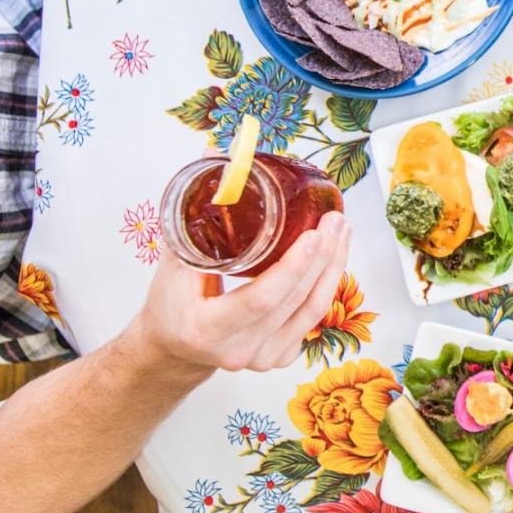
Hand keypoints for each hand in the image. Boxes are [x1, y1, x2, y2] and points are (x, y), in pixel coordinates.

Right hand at [125, 211, 351, 373]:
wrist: (174, 348)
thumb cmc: (170, 304)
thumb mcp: (173, 262)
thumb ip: (193, 212)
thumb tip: (212, 155)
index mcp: (208, 330)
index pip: (262, 299)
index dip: (293, 267)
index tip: (315, 234)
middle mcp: (240, 350)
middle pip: (295, 300)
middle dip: (323, 257)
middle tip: (335, 219)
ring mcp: (264, 358)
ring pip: (313, 309)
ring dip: (334, 266)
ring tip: (341, 231)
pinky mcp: (280, 356)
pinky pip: (313, 316)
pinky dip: (326, 283)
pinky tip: (333, 256)